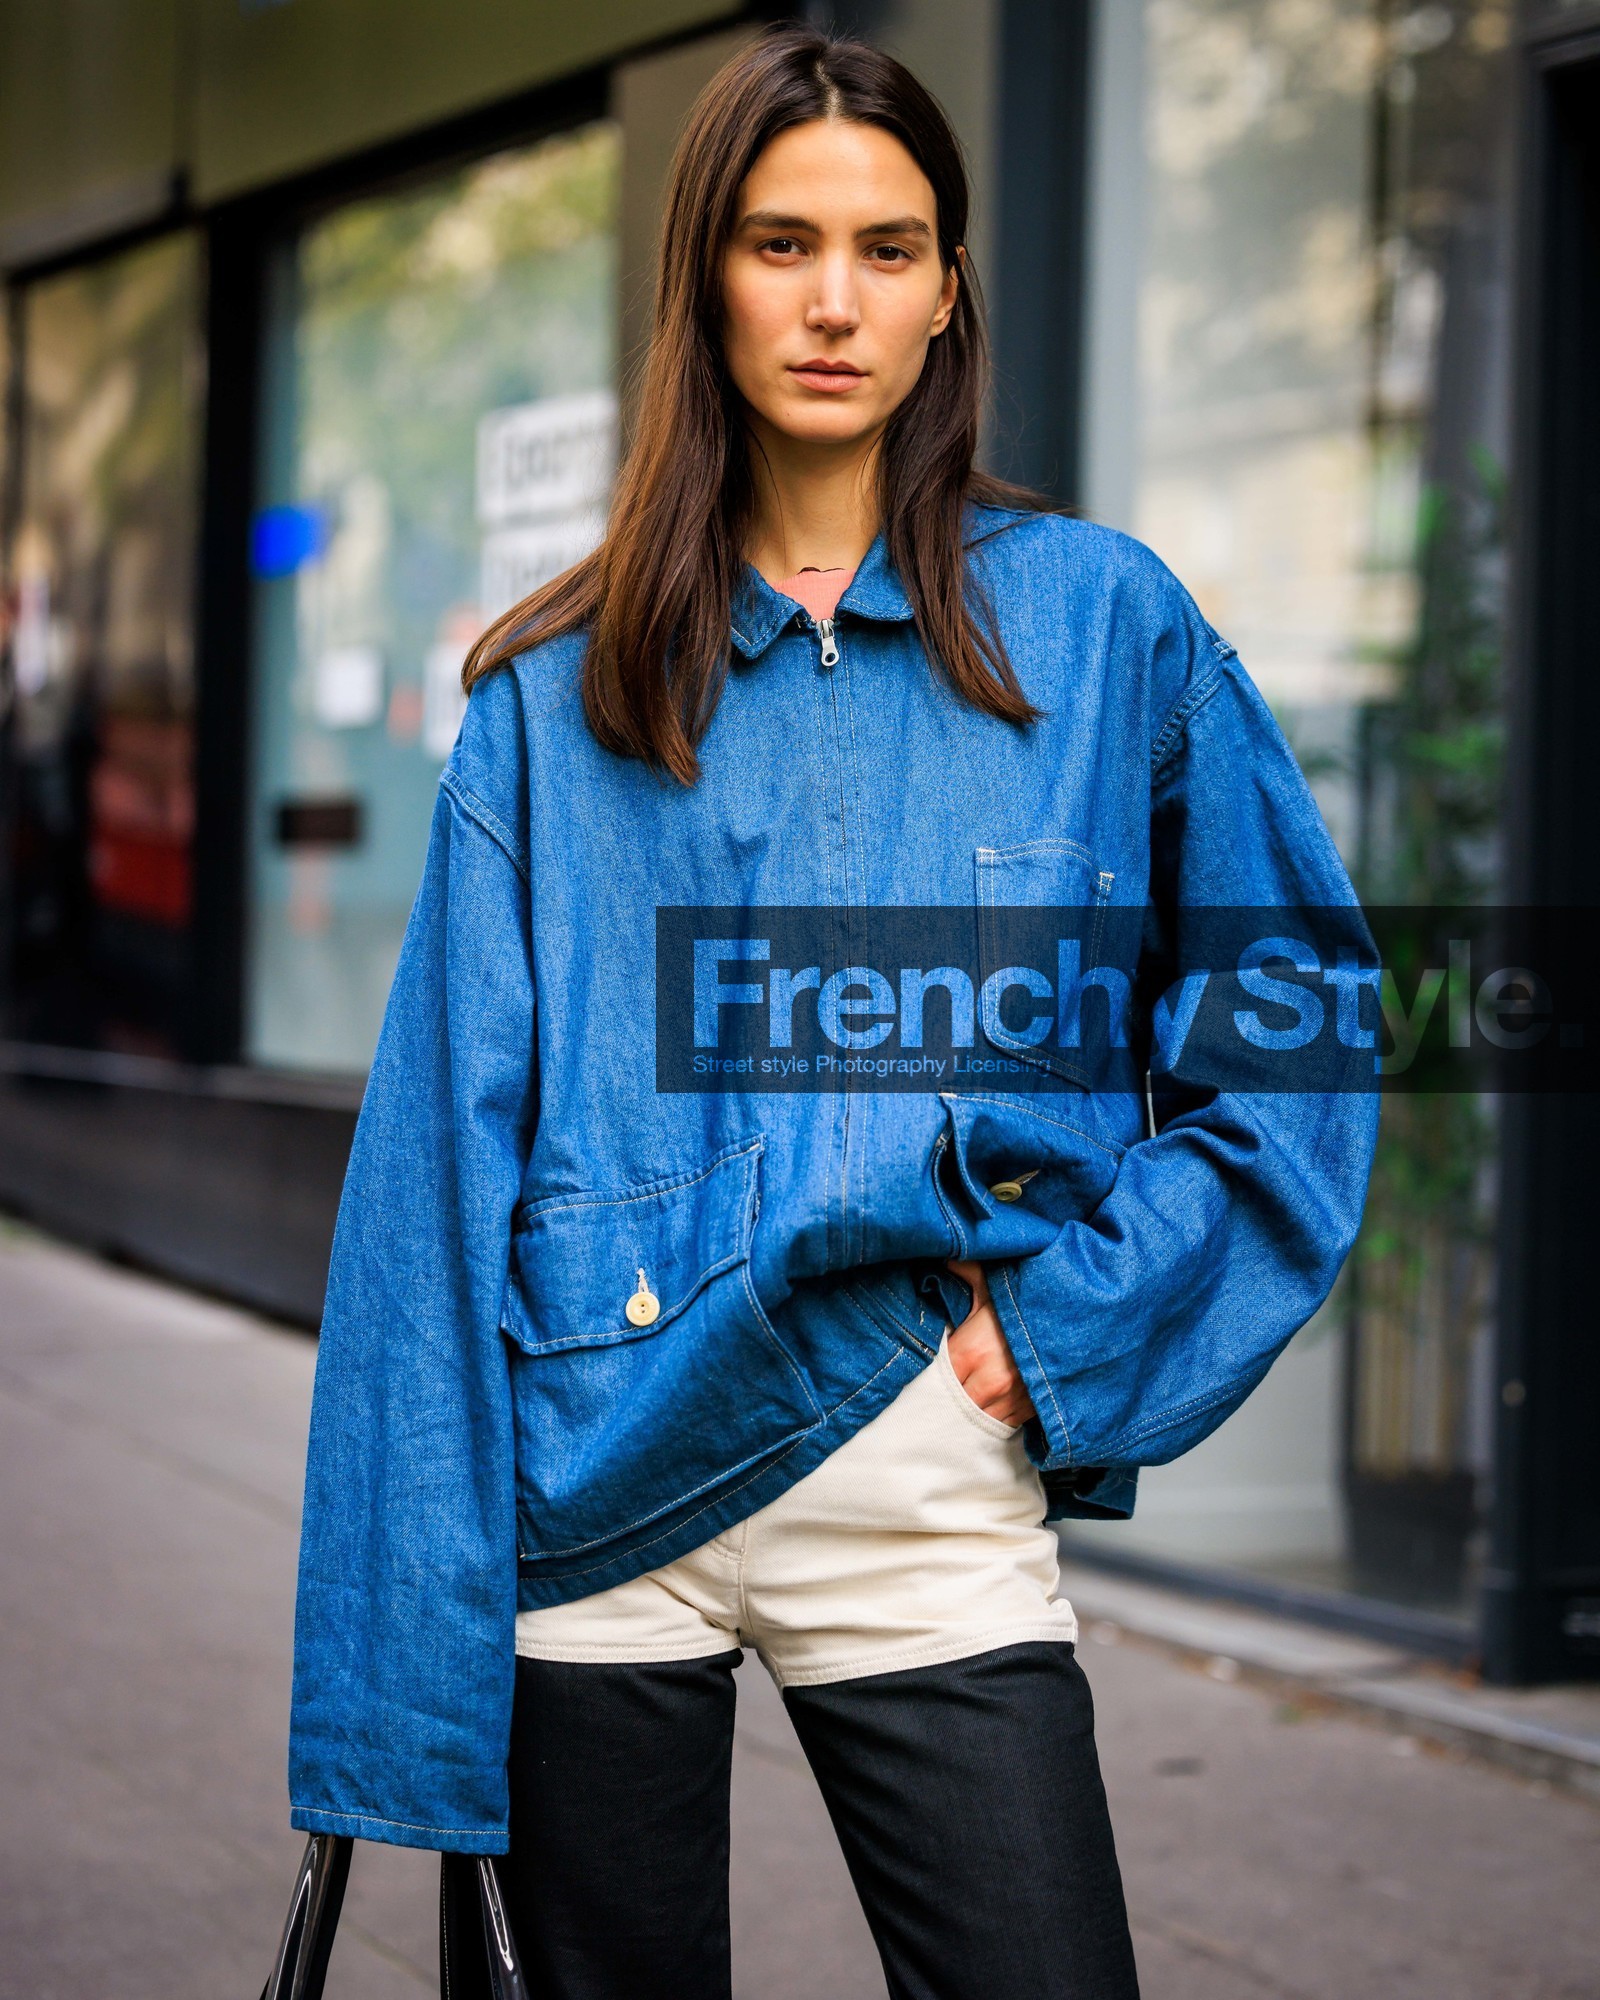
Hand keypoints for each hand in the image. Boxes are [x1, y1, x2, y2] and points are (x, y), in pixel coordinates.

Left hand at [944, 1257, 1036, 1425]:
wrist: (1082, 1324)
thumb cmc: (1031, 1304)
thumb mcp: (996, 1288)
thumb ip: (968, 1273)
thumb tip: (946, 1256)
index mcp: (972, 1350)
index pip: (939, 1373)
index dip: (938, 1369)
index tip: (940, 1363)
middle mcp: (989, 1381)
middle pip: (955, 1401)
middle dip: (953, 1392)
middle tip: (954, 1382)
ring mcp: (1010, 1400)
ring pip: (977, 1417)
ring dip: (974, 1407)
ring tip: (975, 1393)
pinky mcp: (1029, 1412)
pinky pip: (1003, 1423)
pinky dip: (997, 1414)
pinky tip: (996, 1402)